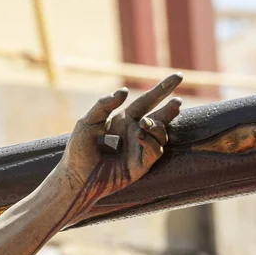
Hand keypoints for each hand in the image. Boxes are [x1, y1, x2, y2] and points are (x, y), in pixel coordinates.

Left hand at [60, 74, 182, 201]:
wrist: (77, 177)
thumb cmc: (79, 149)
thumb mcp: (87, 122)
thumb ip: (104, 106)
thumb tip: (124, 90)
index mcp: (122, 120)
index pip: (146, 101)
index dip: (161, 89)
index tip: (178, 77)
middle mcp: (134, 132)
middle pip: (159, 116)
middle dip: (170, 108)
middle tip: (177, 101)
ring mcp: (139, 148)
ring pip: (161, 133)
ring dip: (157, 125)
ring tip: (145, 123)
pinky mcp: (141, 165)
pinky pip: (155, 150)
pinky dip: (150, 141)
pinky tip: (140, 135)